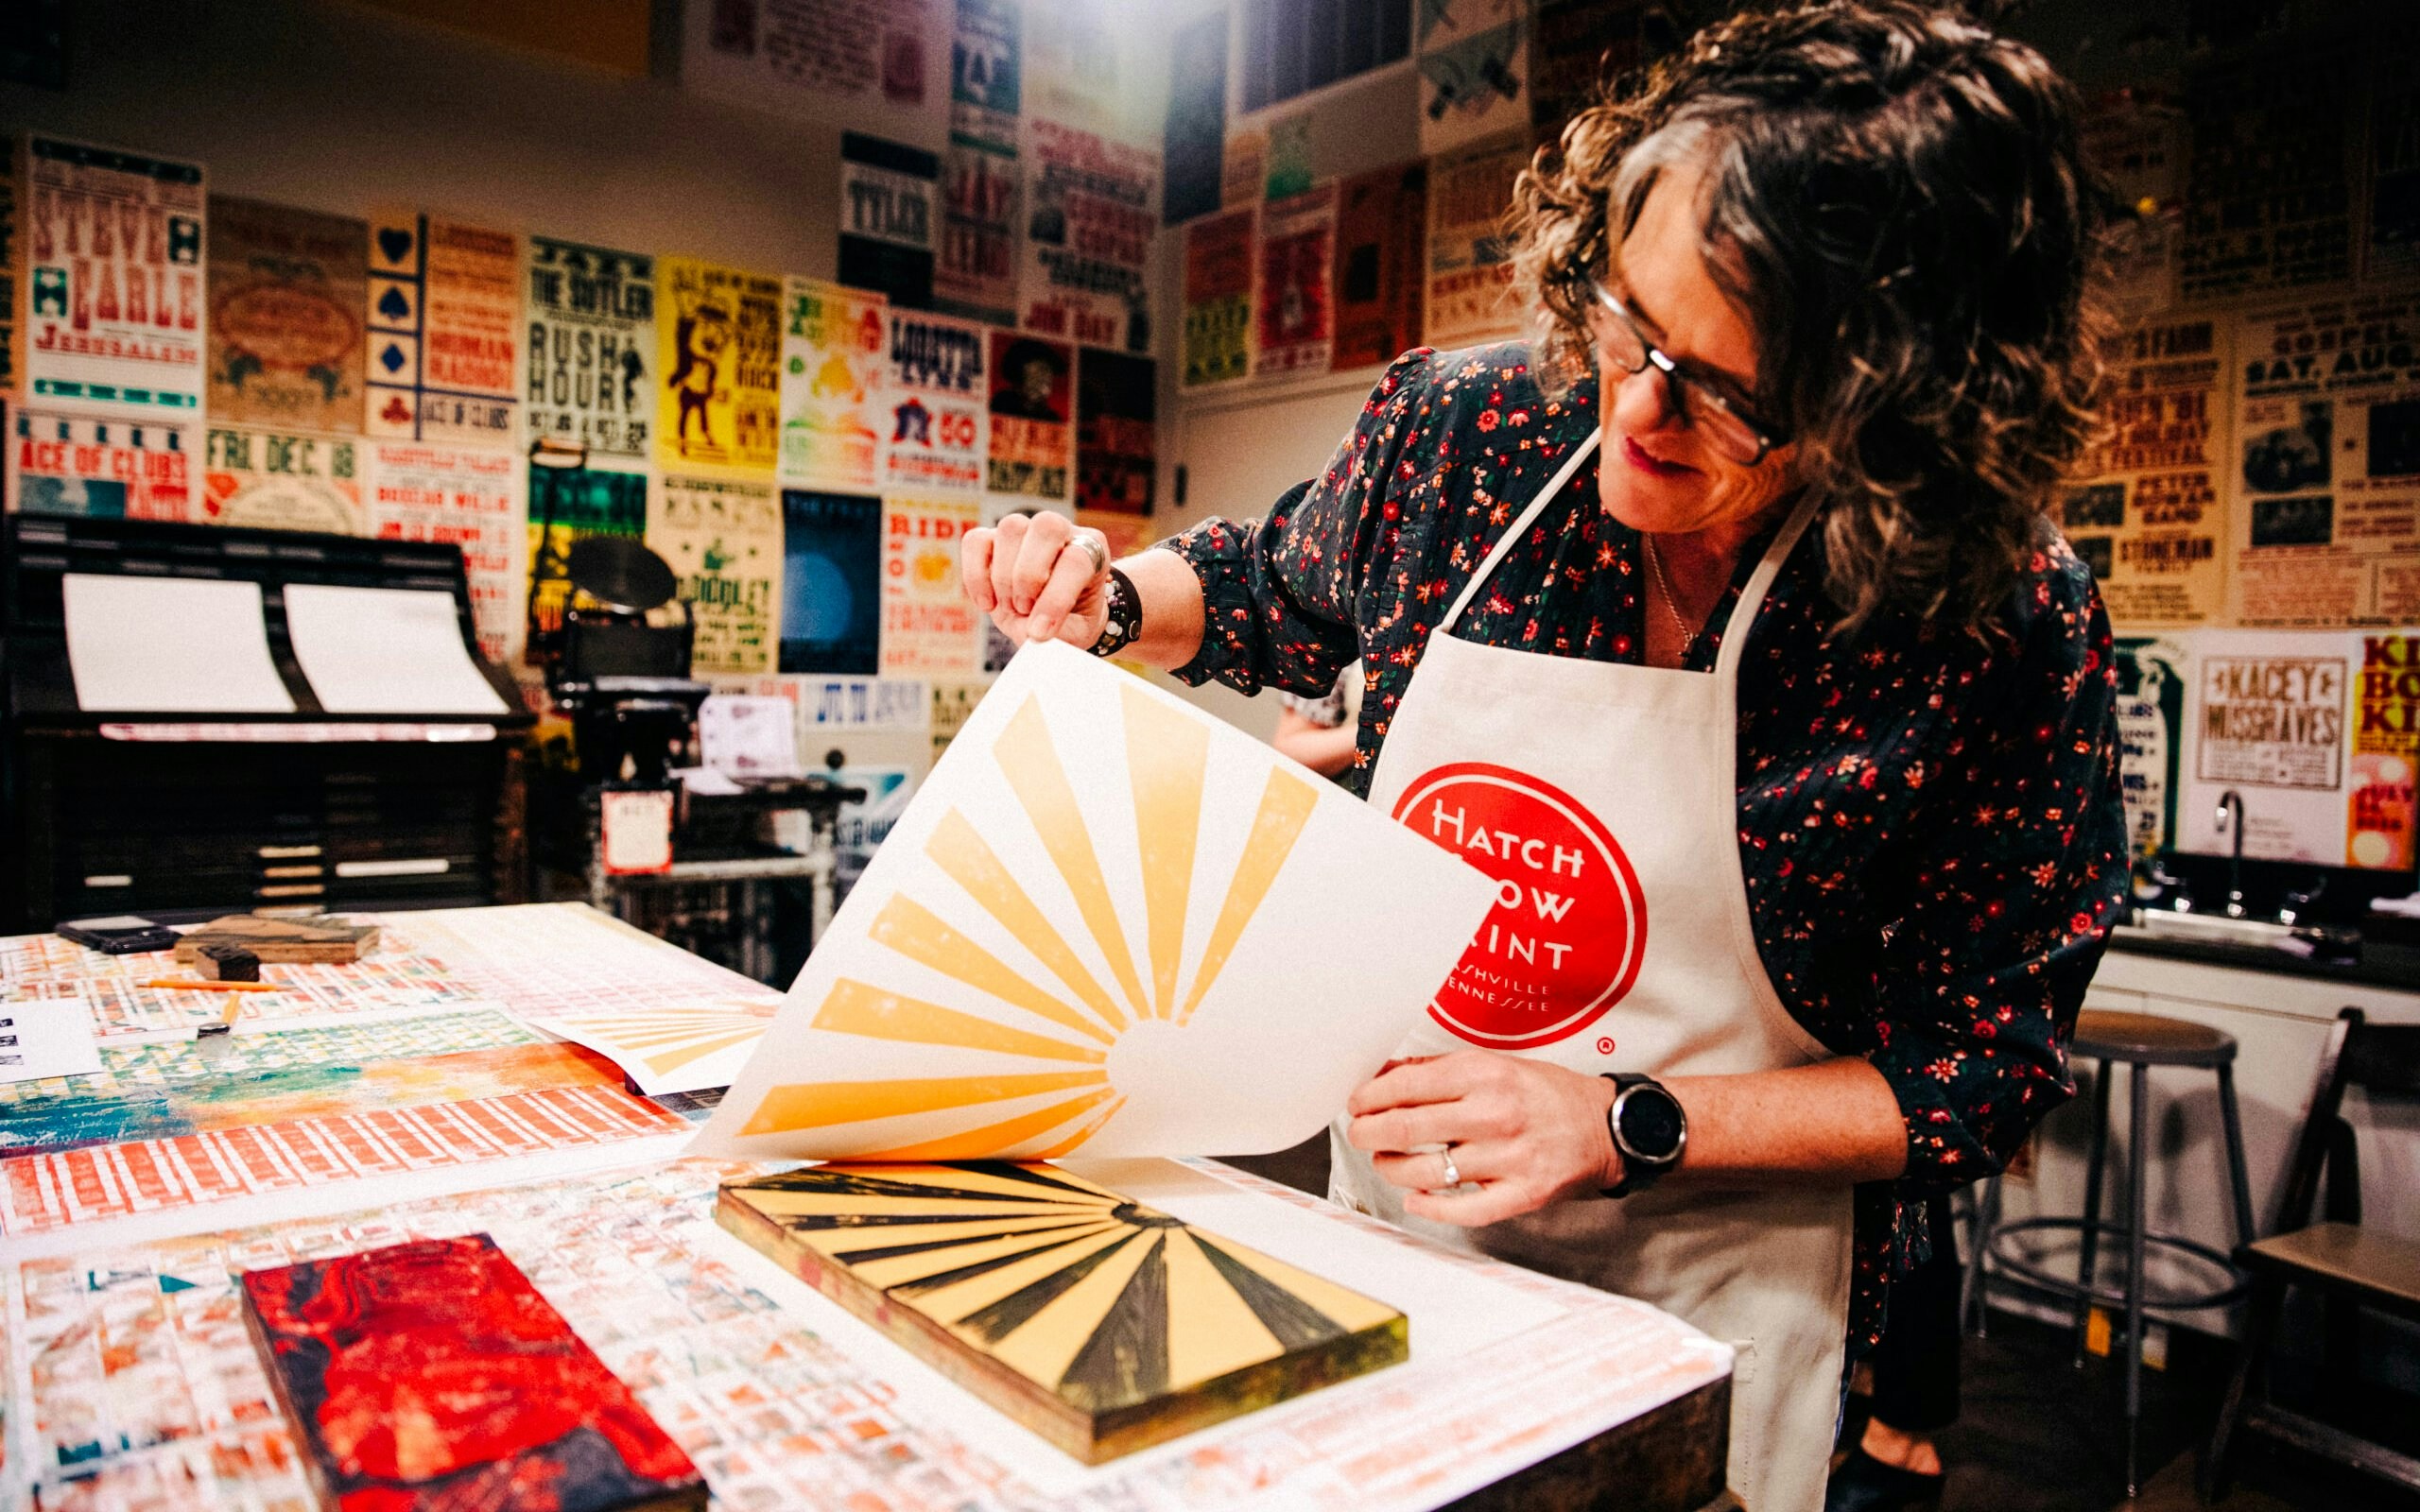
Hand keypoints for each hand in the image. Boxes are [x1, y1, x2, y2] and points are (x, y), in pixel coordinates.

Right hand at [961, 511, 1111, 648]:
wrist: (1052, 619)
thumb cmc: (1069, 623)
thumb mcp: (1074, 635)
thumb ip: (1059, 637)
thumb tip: (1030, 634)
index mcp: (1092, 552)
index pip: (1076, 560)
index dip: (1055, 599)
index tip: (1039, 633)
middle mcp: (1062, 532)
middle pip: (1047, 527)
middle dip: (1029, 576)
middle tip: (1024, 610)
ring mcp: (1026, 530)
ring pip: (1011, 529)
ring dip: (1004, 577)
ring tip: (1011, 608)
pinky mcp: (993, 538)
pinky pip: (976, 541)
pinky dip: (976, 575)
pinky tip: (988, 604)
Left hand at [1344, 1052, 1621, 1225]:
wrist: (1605, 1126)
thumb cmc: (1545, 1093)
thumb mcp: (1495, 1064)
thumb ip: (1439, 1070)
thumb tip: (1384, 1074)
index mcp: (1485, 1074)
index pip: (1406, 1085)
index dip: (1369, 1097)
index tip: (1356, 1104)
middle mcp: (1494, 1114)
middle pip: (1405, 1129)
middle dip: (1367, 1133)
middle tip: (1359, 1134)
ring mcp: (1507, 1158)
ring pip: (1425, 1172)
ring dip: (1391, 1168)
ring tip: (1385, 1162)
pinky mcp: (1521, 1194)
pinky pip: (1462, 1210)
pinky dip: (1429, 1207)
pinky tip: (1414, 1198)